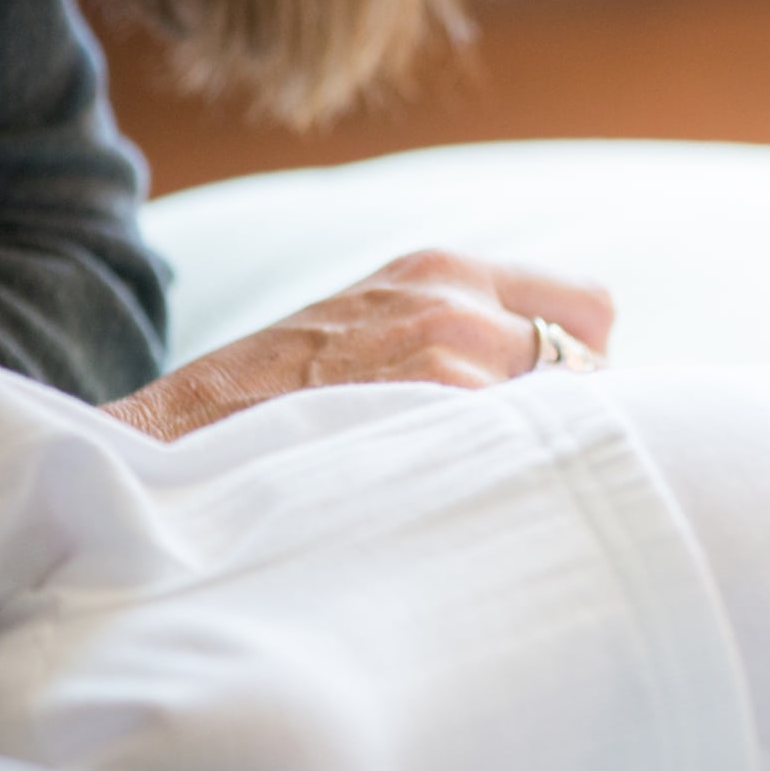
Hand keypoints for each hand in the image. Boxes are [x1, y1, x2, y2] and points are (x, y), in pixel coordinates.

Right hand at [101, 249, 612, 440]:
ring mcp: (450, 350)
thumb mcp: (369, 327)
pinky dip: (511, 477)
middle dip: (572, 411)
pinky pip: (525, 450)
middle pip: (592, 363)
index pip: (590, 308)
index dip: (581, 366)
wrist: (177, 443)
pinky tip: (460, 500)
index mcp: (445, 270)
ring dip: (539, 451)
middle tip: (522, 456)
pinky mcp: (437, 406)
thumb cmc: (274, 405)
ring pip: (562, 414)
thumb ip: (456, 335)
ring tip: (474, 482)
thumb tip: (558, 381)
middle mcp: (457, 298)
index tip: (552, 408)